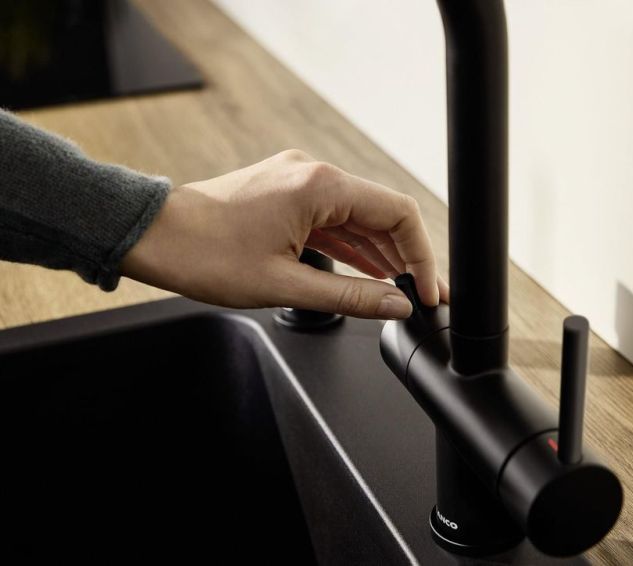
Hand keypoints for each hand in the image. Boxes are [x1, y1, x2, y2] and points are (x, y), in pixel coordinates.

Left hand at [120, 150, 448, 318]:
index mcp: (319, 187)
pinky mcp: (286, 192)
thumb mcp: (285, 284)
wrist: (153, 236)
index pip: (397, 213)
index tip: (428, 290)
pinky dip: (353, 244)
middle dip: (406, 256)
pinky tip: (368, 270)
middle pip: (382, 213)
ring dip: (381, 252)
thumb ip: (350, 295)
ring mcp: (298, 180)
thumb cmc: (205, 255)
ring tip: (400, 289)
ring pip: (358, 216)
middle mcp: (313, 174)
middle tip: (423, 295)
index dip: (422, 255)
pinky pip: (334, 217)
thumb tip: (396, 304)